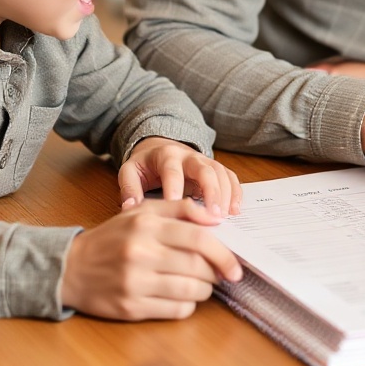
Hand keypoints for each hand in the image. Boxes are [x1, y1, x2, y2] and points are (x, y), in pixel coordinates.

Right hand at [59, 199, 241, 319]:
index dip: (223, 254)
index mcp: (146, 225)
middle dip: (216, 274)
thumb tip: (216, 217)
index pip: (198, 239)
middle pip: (198, 267)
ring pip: (190, 292)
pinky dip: (187, 305)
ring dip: (204, 291)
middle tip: (219, 274)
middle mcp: (141, 253)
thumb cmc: (112, 238)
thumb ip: (179, 209)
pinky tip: (181, 297)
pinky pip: (175, 311)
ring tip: (201, 285)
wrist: (70, 269)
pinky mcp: (130, 308)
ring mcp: (135, 283)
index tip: (235, 265)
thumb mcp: (141, 213)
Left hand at [117, 136, 239, 217]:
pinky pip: (229, 176)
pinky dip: (235, 192)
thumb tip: (130, 208)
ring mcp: (205, 160)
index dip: (175, 190)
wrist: (158, 148)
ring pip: (220, 173)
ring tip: (225, 217)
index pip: (173, 171)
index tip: (176, 210)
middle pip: (205, 169)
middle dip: (211, 192)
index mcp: (166, 155)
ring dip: (225, 194)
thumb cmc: (144, 165)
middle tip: (213, 216)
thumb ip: (129, 188)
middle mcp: (189, 155)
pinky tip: (235, 210)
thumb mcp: (130, 171)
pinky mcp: (214, 168)